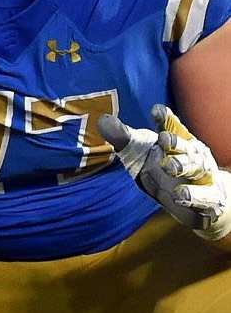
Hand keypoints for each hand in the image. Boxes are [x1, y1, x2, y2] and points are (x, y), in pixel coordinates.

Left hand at [97, 104, 230, 239]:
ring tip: (169, 166)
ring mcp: (202, 175)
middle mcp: (192, 154)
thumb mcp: (140, 151)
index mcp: (176, 139)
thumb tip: (103, 119)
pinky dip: (194, 196)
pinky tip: (182, 196)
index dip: (165, 118)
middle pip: (185, 145)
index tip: (156, 111)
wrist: (199, 201)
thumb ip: (122, 137)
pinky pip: (204, 196)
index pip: (171, 125)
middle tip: (164, 139)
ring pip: (195, 167)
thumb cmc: (164, 167)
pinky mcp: (208, 198)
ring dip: (183, 166)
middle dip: (175, 141)